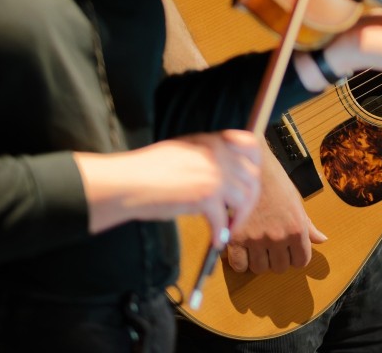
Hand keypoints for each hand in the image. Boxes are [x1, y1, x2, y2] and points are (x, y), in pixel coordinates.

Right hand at [75, 130, 261, 248]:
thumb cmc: (147, 170)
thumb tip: (224, 174)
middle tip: (238, 216)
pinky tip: (215, 241)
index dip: (255, 167)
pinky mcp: (206, 196)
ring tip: (226, 230)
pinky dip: (220, 233)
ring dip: (238, 219)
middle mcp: (218, 155)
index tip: (249, 183)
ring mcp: (213, 175)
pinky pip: (223, 219)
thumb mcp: (183, 151)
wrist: (127, 182)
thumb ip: (206, 156)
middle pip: (251, 178)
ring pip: (243, 199)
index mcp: (212, 141)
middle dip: (248, 201)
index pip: (251, 146)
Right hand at [226, 149, 325, 272]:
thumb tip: (322, 239)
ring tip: (257, 248)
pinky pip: (239, 265)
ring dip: (259, 261)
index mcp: (296, 229)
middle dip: (278, 259)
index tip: (290, 252)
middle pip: (280, 267)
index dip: (296, 258)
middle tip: (272, 248)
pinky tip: (242, 252)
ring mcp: (256, 238)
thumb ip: (308, 225)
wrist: (252, 167)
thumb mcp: (297, 202)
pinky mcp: (236, 237)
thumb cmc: (276, 182)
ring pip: (260, 268)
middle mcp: (278, 237)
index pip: (301, 261)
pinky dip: (241, 262)